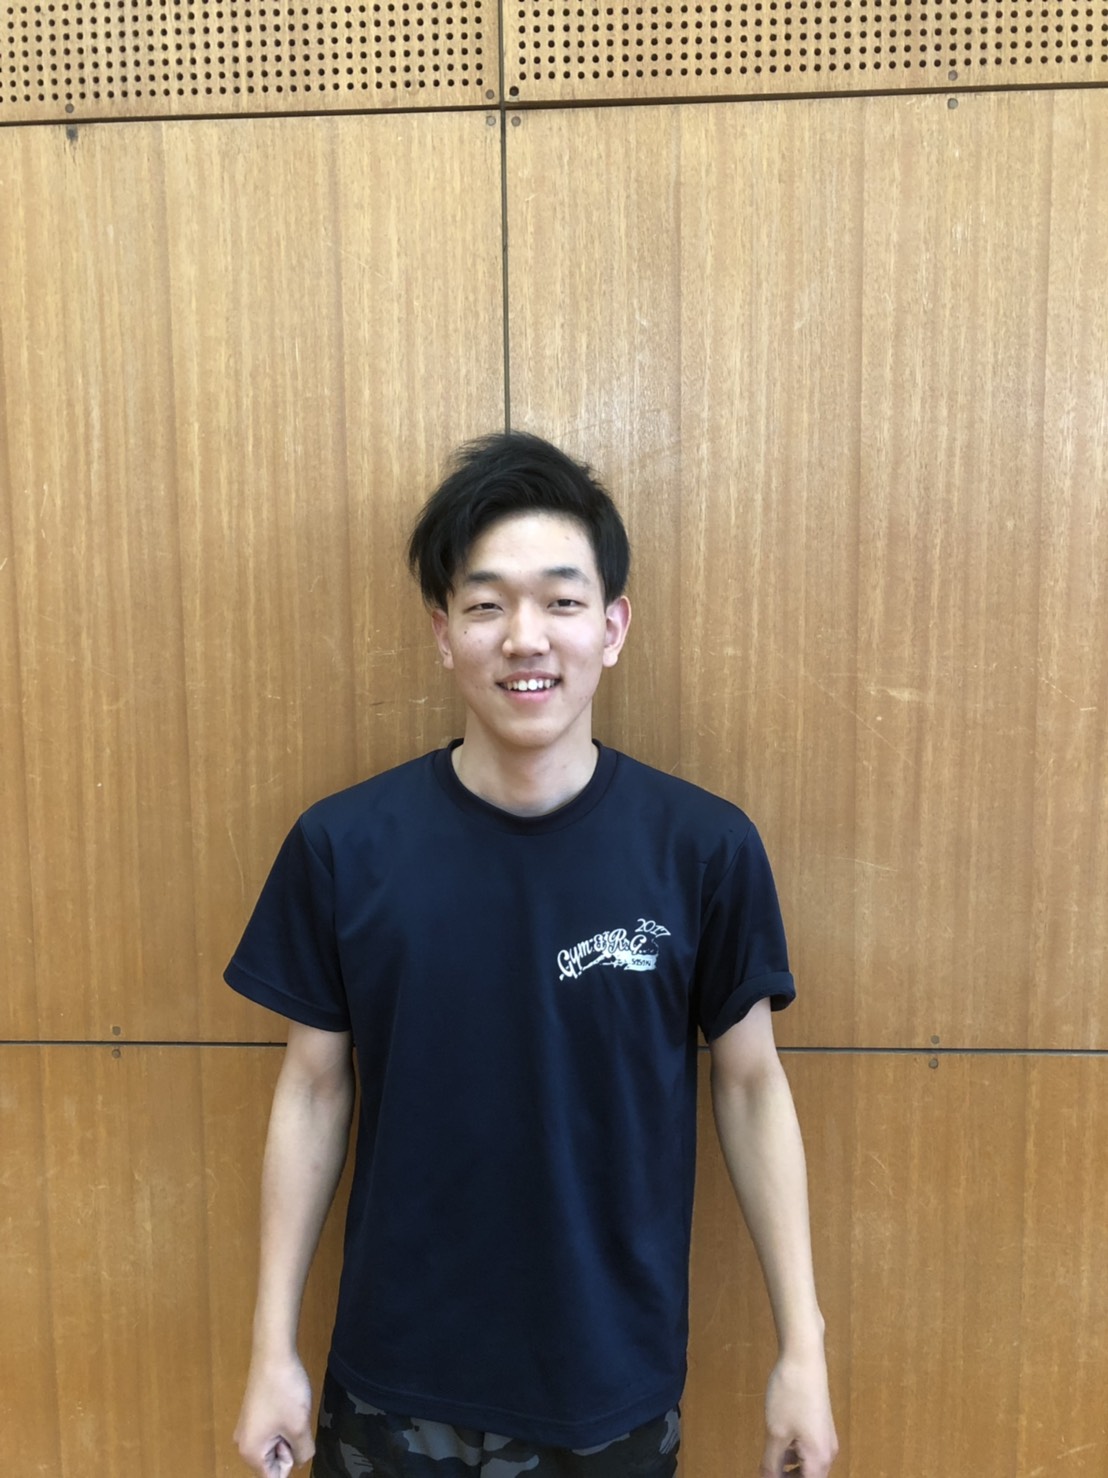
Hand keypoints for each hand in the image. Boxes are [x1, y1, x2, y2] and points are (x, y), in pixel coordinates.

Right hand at [234, 1353, 315, 1476]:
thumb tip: (300, 1461)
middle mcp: (244, 1444)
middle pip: (273, 1463)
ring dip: (288, 1434)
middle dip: (290, 1447)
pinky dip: (284, 1424)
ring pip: (275, 1446)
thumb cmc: (284, 1392)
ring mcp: (247, 1428)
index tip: (293, 1438)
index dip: (290, 1461)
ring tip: (290, 1411)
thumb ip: (303, 1453)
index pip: (273, 1477)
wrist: (273, 1354)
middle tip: (292, 1422)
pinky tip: (286, 1405)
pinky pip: (272, 1432)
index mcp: (250, 1452)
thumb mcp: (299, 1427)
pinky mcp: (254, 1415)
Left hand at [759, 1351, 837, 1477]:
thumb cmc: (790, 1395)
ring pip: (809, 1467)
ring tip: (770, 1464)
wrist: (804, 1359)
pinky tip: (780, 1447)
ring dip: (791, 1470)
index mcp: (819, 1460)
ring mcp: (826, 1439)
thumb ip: (771, 1463)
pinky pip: (809, 1452)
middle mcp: (828, 1454)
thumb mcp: (775, 1433)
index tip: (769, 1477)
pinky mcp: (821, 1426)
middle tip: (768, 1473)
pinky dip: (795, 1456)